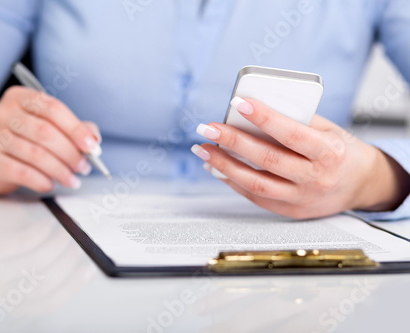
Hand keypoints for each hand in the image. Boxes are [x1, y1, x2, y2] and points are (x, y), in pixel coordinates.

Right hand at [0, 86, 101, 194]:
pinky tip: (51, 184)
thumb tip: (94, 139)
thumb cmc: (27, 140)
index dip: (76, 129)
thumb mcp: (50, 127)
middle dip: (71, 153)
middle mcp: (4, 113)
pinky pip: (23, 172)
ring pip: (36, 155)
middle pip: (45, 132)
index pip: (53, 109)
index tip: (93, 147)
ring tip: (72, 180)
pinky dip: (42, 181)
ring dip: (60, 170)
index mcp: (21, 97)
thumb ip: (75, 129)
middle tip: (84, 167)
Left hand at [192, 97, 409, 218]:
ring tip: (203, 150)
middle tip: (208, 127)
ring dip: (224, 165)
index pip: (291, 134)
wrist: (361, 185)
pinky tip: (217, 168)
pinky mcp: (291, 211)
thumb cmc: (341, 150)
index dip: (264, 118)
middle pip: (267, 159)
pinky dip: (233, 181)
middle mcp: (316, 179)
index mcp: (330, 153)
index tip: (238, 102)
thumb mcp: (328, 130)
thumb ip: (296, 120)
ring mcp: (302, 198)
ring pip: (255, 183)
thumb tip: (253, 110)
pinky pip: (256, 197)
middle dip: (232, 141)